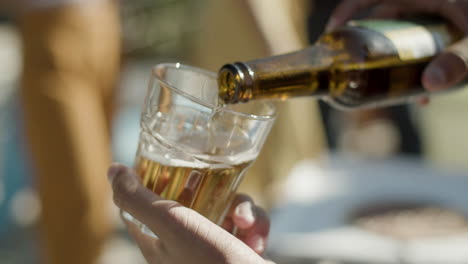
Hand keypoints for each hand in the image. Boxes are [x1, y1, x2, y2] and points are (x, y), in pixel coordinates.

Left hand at [107, 164, 274, 263]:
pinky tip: (256, 239)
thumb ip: (138, 199)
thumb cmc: (211, 262)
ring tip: (243, 221)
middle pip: (188, 202)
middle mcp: (182, 248)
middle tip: (210, 180)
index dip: (151, 182)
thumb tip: (113, 170)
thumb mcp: (171, 225)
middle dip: (207, 190)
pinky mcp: (237, 251)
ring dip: (239, 208)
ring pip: (223, 208)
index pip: (143, 206)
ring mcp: (211, 251)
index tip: (166, 164)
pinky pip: (245, 224)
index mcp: (157, 244)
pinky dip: (254, 226)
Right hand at [326, 0, 467, 91]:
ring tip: (400, 93)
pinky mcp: (443, 25)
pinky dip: (415, 62)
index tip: (332, 35)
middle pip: (381, 18)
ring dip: (394, 63)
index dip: (345, 12)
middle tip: (361, 73)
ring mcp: (433, 12)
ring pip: (400, 34)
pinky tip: (427, 89)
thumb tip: (427, 87)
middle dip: (370, 49)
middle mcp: (424, 0)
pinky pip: (417, 40)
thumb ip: (460, 61)